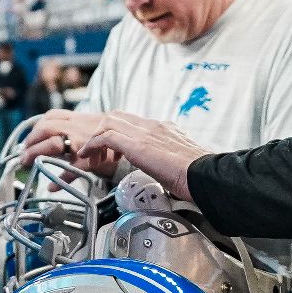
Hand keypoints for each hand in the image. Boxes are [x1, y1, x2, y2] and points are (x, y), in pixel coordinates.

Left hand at [33, 109, 207, 199]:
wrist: (207, 176)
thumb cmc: (199, 176)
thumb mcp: (182, 163)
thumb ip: (169, 160)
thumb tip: (167, 170)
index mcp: (164, 129)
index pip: (132, 121)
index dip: (115, 131)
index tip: (106, 145)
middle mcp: (153, 126)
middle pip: (116, 116)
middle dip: (99, 130)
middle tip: (90, 148)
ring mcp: (145, 133)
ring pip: (108, 122)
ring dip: (93, 138)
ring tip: (84, 153)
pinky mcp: (138, 144)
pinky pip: (106, 137)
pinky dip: (93, 145)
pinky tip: (87, 156)